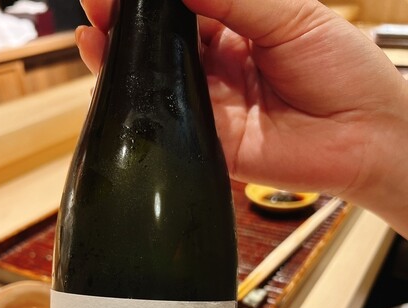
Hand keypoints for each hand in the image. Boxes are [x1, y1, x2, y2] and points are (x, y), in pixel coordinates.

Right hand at [77, 0, 407, 235]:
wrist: (364, 136)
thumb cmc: (343, 71)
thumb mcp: (291, 16)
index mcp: (240, 27)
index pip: (183, 7)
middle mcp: (219, 66)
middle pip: (160, 40)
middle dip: (128, 18)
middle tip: (101, 1)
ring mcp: (209, 104)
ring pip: (154, 77)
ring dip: (121, 51)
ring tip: (97, 24)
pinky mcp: (205, 140)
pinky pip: (164, 118)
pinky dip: (134, 95)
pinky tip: (111, 66)